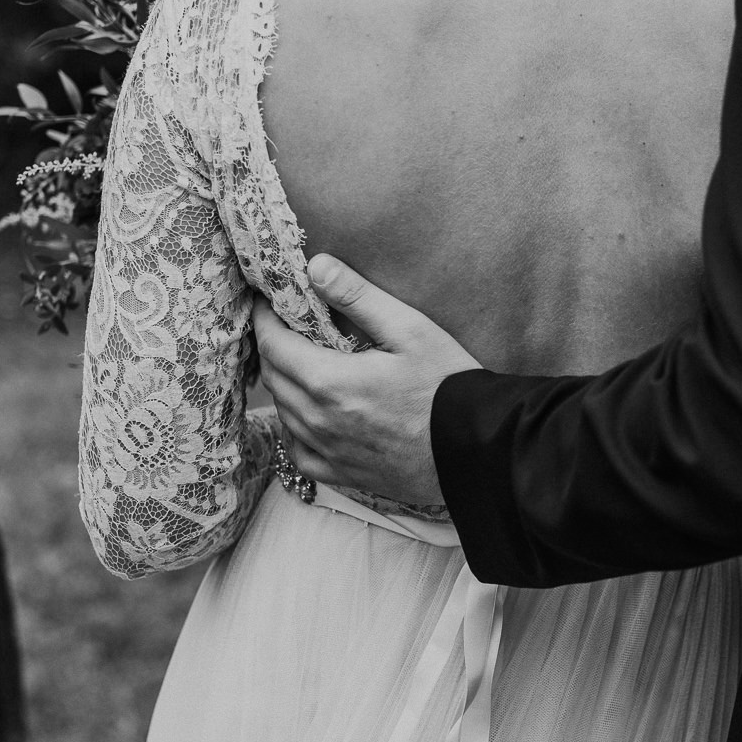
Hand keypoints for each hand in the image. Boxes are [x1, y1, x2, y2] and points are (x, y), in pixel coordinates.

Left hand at [253, 254, 480, 506]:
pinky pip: (299, 452)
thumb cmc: (449, 386)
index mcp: (330, 381)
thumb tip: (316, 267)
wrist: (477, 449)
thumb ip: (358, 297)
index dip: (264, 318)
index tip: (267, 301)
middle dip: (273, 346)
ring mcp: (329, 451)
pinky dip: (296, 429)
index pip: (272, 343)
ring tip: (302, 363)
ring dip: (285, 384)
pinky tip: (312, 416)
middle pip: (273, 377)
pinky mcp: (344, 474)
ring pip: (282, 412)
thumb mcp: (410, 330)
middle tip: (286, 326)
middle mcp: (319, 421)